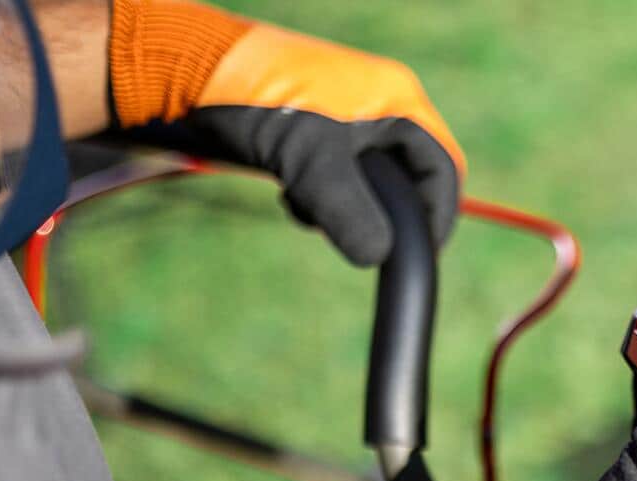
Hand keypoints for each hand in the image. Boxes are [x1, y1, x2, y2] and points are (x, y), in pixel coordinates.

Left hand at [109, 0, 463, 264]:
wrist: (193, 67)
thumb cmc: (260, 102)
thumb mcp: (311, 164)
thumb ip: (349, 214)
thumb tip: (378, 257)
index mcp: (398, 100)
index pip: (443, 168)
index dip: (438, 215)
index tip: (420, 255)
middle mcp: (382, 102)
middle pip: (407, 177)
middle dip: (383, 213)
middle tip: (359, 240)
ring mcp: (350, 113)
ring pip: (371, 180)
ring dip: (346, 206)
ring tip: (308, 208)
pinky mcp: (318, 125)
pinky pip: (340, 172)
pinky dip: (322, 193)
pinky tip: (291, 195)